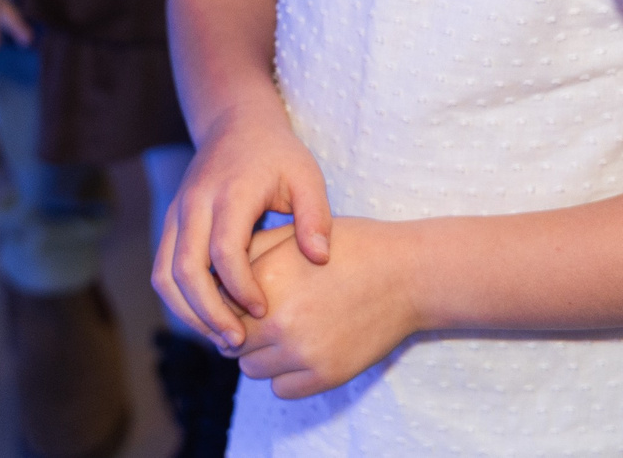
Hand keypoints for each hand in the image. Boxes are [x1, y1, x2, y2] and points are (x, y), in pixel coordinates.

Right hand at [154, 107, 332, 348]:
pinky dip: (181, 301)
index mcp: (229, 192)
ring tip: (221, 337)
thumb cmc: (277, 154)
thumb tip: (320, 258)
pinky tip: (211, 319)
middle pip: (184, 270)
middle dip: (208, 313)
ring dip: (188, 313)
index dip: (240, 287)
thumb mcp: (306, 175)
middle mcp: (194, 204)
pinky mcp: (171, 226)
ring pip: (164, 276)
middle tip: (237, 341)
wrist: (235, 123)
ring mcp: (176, 215)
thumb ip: (316, 216)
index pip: (223, 250)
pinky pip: (164, 271)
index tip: (263, 310)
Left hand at [234, 219, 424, 398]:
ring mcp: (302, 352)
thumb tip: (215, 278)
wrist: (407, 274)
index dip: (230, 302)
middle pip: (231, 341)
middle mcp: (279, 319)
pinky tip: (304, 349)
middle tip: (268, 315)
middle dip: (242, 330)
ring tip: (288, 331)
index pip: (219, 306)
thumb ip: (250, 253)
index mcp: (267, 280)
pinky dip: (286, 374)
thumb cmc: (351, 247)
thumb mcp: (296, 234)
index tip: (248, 297)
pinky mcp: (324, 375)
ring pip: (251, 368)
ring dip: (262, 354)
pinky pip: (280, 389)